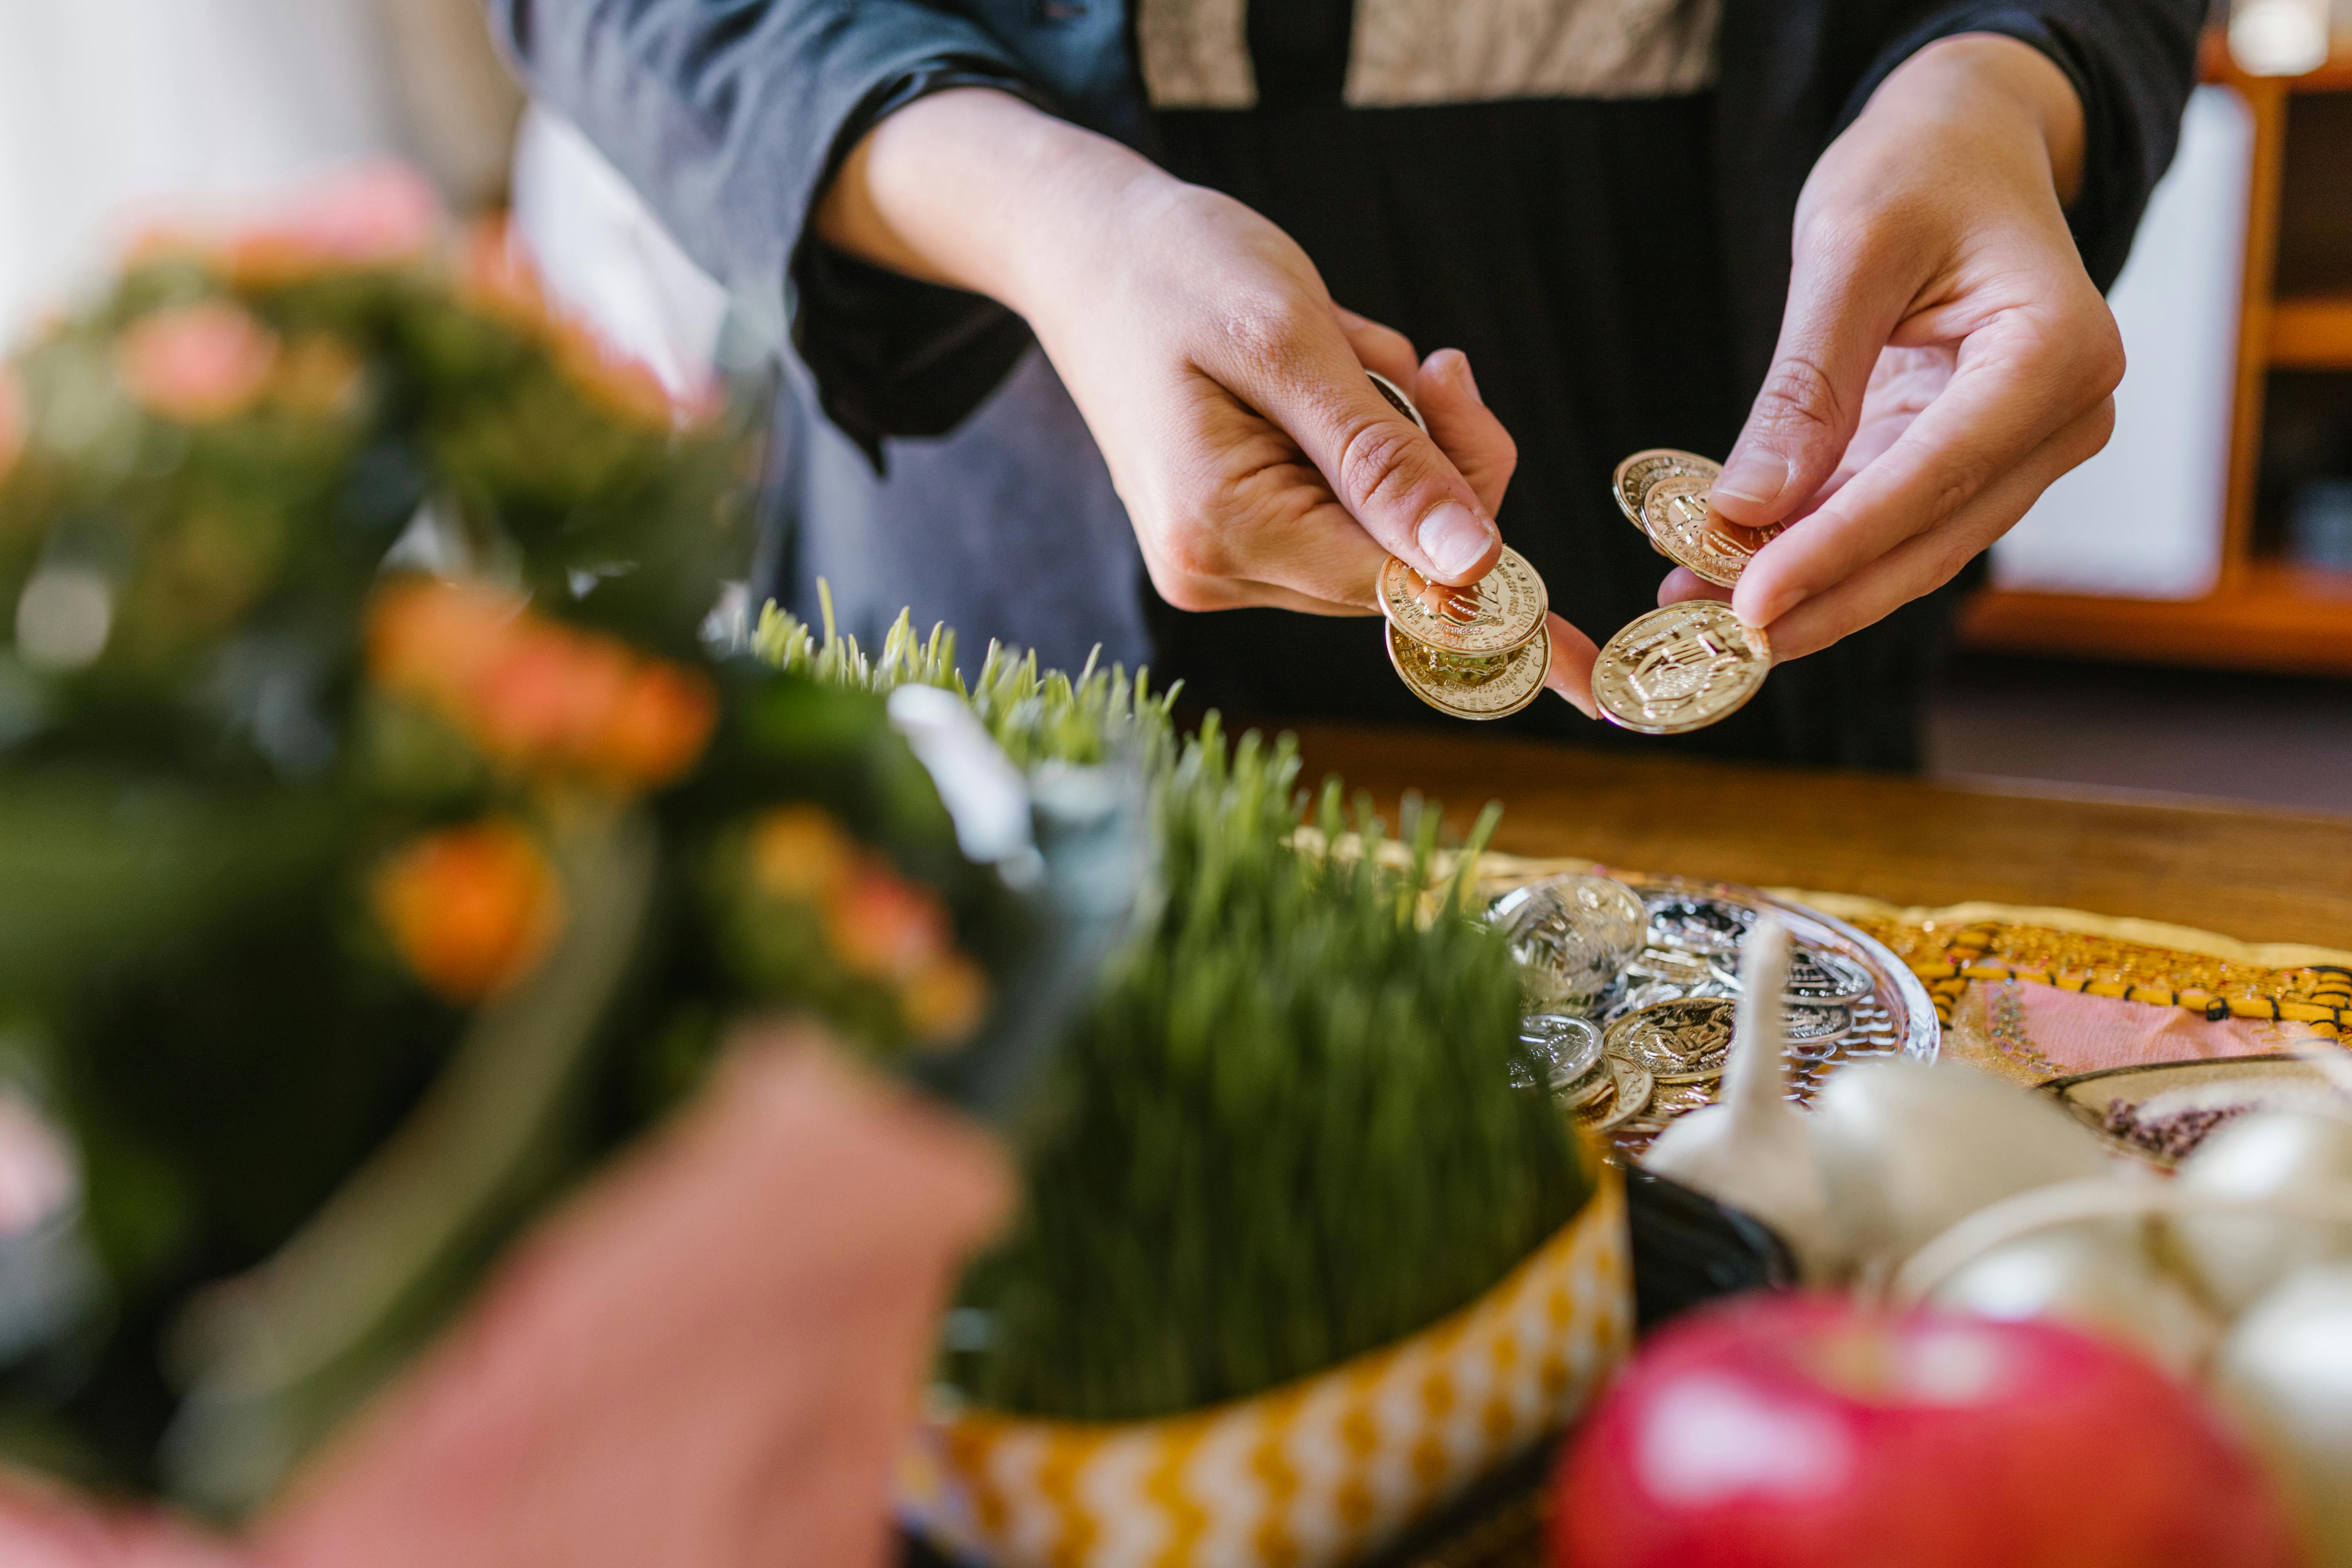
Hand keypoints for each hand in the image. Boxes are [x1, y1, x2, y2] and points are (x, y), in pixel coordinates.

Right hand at [816, 90, 1597, 710]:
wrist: (1086, 249)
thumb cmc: (1179, 271)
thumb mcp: (1290, 342)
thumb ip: (1384, 461)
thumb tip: (1477, 568)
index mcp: (1222, 531)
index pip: (1399, 583)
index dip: (1473, 535)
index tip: (1483, 445)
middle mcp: (1216, 572)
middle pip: (1401, 566)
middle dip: (1439, 465)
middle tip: (1428, 365)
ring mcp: (1222, 563)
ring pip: (1386, 539)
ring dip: (1404, 446)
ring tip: (1351, 358)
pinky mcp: (1237, 537)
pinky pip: (1352, 514)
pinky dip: (1368, 445)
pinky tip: (1332, 380)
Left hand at [1679, 35, 2121, 661]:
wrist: (1964, 143)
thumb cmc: (1916, 168)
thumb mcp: (1850, 245)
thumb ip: (1807, 382)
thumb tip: (1751, 505)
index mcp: (2056, 355)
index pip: (1934, 480)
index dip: (1836, 552)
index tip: (1747, 607)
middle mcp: (2062, 418)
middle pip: (1929, 540)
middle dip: (1816, 597)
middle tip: (1706, 641)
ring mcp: (2024, 447)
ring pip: (1909, 549)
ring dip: (1806, 590)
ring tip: (1692, 613)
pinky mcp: (1970, 458)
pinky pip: (1888, 522)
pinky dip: (1810, 551)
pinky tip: (1726, 572)